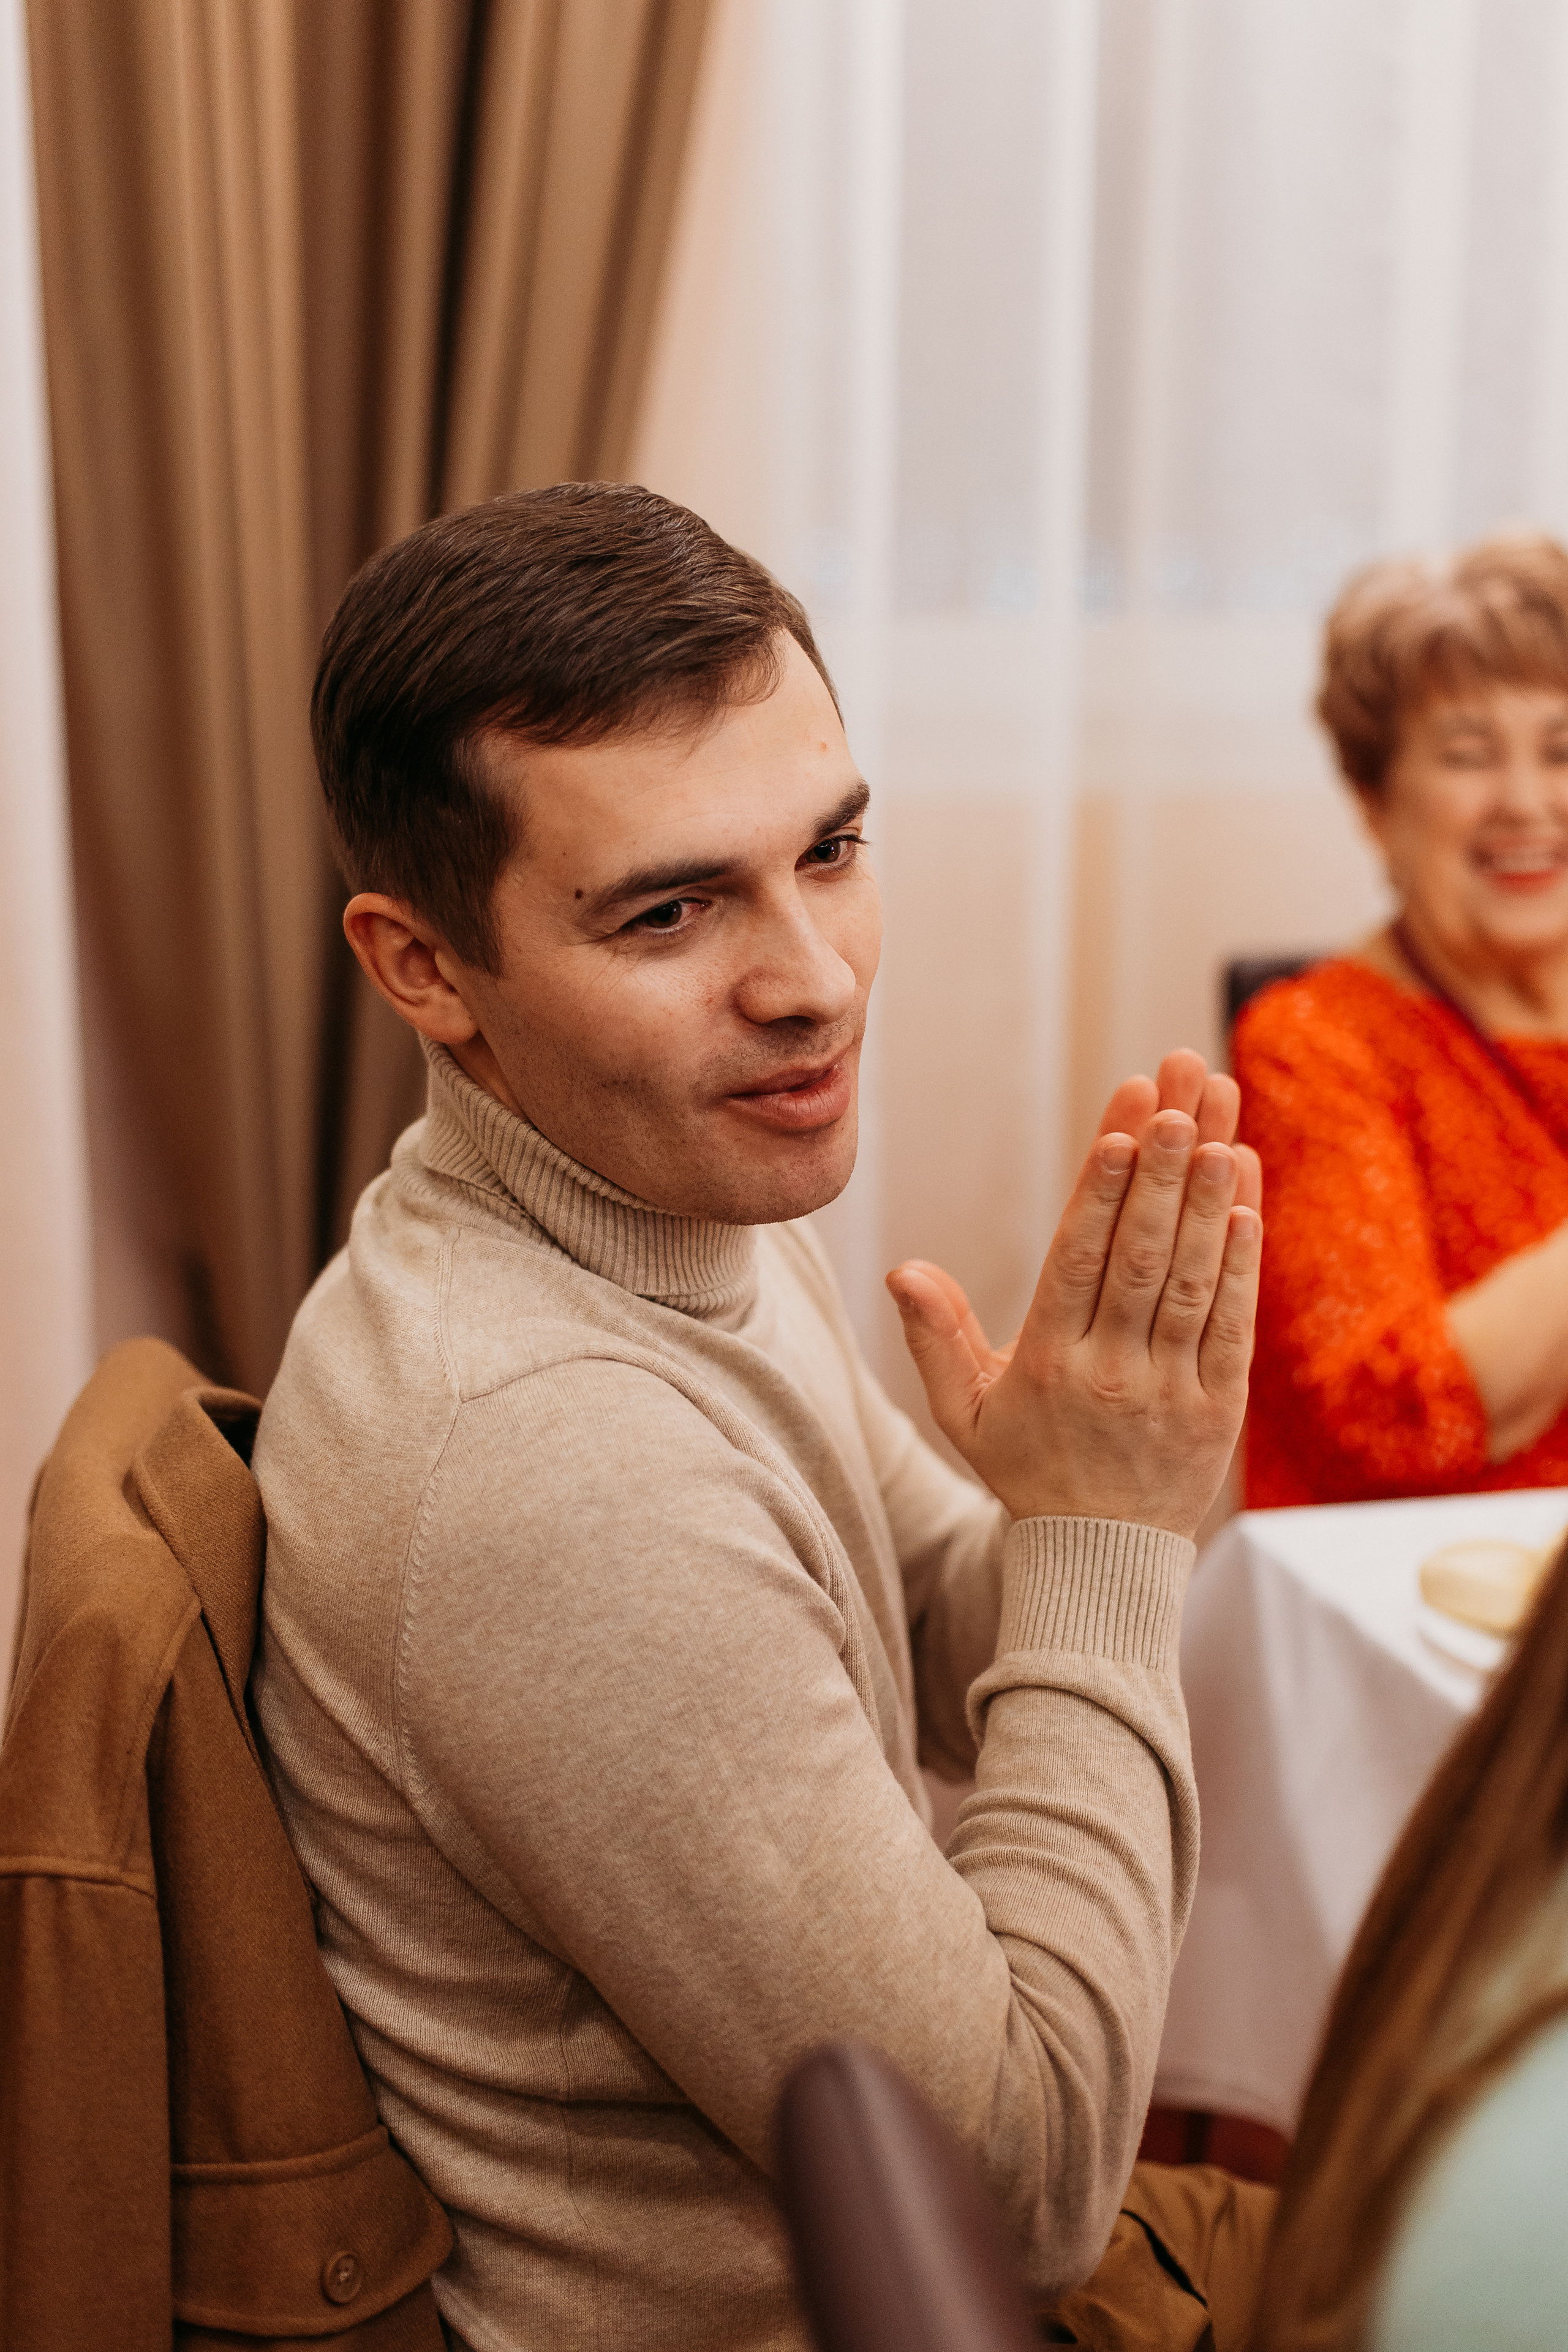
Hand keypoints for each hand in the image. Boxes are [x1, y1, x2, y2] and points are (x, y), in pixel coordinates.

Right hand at [886, 1052, 1262, 1538]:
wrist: (1102, 1561)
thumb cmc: (1028, 1468)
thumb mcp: (963, 1413)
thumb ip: (936, 1337)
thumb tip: (901, 1270)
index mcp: (1048, 1364)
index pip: (1078, 1261)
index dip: (1101, 1190)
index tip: (1124, 1126)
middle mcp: (1111, 1372)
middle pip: (1139, 1257)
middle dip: (1162, 1172)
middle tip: (1182, 1099)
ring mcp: (1171, 1390)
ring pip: (1191, 1281)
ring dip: (1209, 1202)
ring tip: (1221, 1131)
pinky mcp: (1221, 1408)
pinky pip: (1233, 1323)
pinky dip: (1241, 1262)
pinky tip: (1247, 1200)